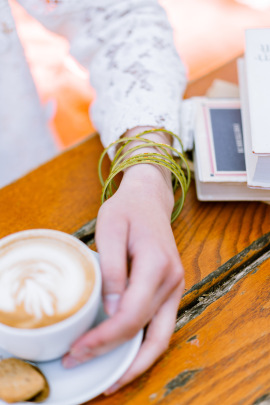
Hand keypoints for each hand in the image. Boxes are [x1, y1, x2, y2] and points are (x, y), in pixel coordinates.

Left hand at [62, 130, 184, 393]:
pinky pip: (161, 325)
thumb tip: (111, 310)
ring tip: (111, 376)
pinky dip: (144, 344)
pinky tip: (125, 354)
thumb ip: (112, 270)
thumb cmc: (127, 210)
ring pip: (161, 335)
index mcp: (157, 264)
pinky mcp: (169, 288)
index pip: (133, 314)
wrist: (148, 199)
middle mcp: (172, 280)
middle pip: (147, 331)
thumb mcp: (111, 230)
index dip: (106, 337)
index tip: (79, 349)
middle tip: (83, 364)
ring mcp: (175, 285)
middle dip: (116, 354)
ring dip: (136, 359)